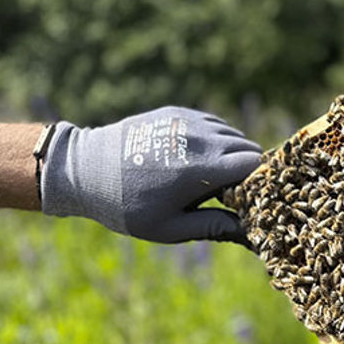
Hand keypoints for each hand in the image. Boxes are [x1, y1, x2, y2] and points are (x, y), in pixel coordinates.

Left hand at [40, 106, 261, 243]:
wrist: (86, 169)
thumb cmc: (128, 207)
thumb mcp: (169, 228)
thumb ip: (212, 226)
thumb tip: (249, 230)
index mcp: (201, 170)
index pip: (255, 164)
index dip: (258, 180)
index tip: (249, 196)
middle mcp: (200, 140)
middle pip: (248, 147)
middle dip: (248, 167)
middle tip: (233, 189)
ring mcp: (188, 122)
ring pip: (233, 133)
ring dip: (233, 152)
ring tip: (215, 174)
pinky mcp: (177, 112)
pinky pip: (213, 123)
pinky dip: (216, 138)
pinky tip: (201, 156)